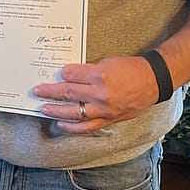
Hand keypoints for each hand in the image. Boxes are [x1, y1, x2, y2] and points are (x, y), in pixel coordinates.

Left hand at [32, 56, 158, 133]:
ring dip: (56, 111)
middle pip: (68, 93)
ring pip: (74, 112)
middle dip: (50, 92)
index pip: (72, 75)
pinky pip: (87, 126)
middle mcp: (101, 94)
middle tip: (37, 90)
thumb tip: (69, 75)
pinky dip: (72, 127)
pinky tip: (61, 123)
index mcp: (100, 75)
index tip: (54, 73)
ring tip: (43, 108)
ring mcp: (104, 109)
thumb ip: (88, 70)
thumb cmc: (130, 69)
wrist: (152, 82)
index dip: (61, 74)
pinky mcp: (108, 119)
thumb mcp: (108, 62)